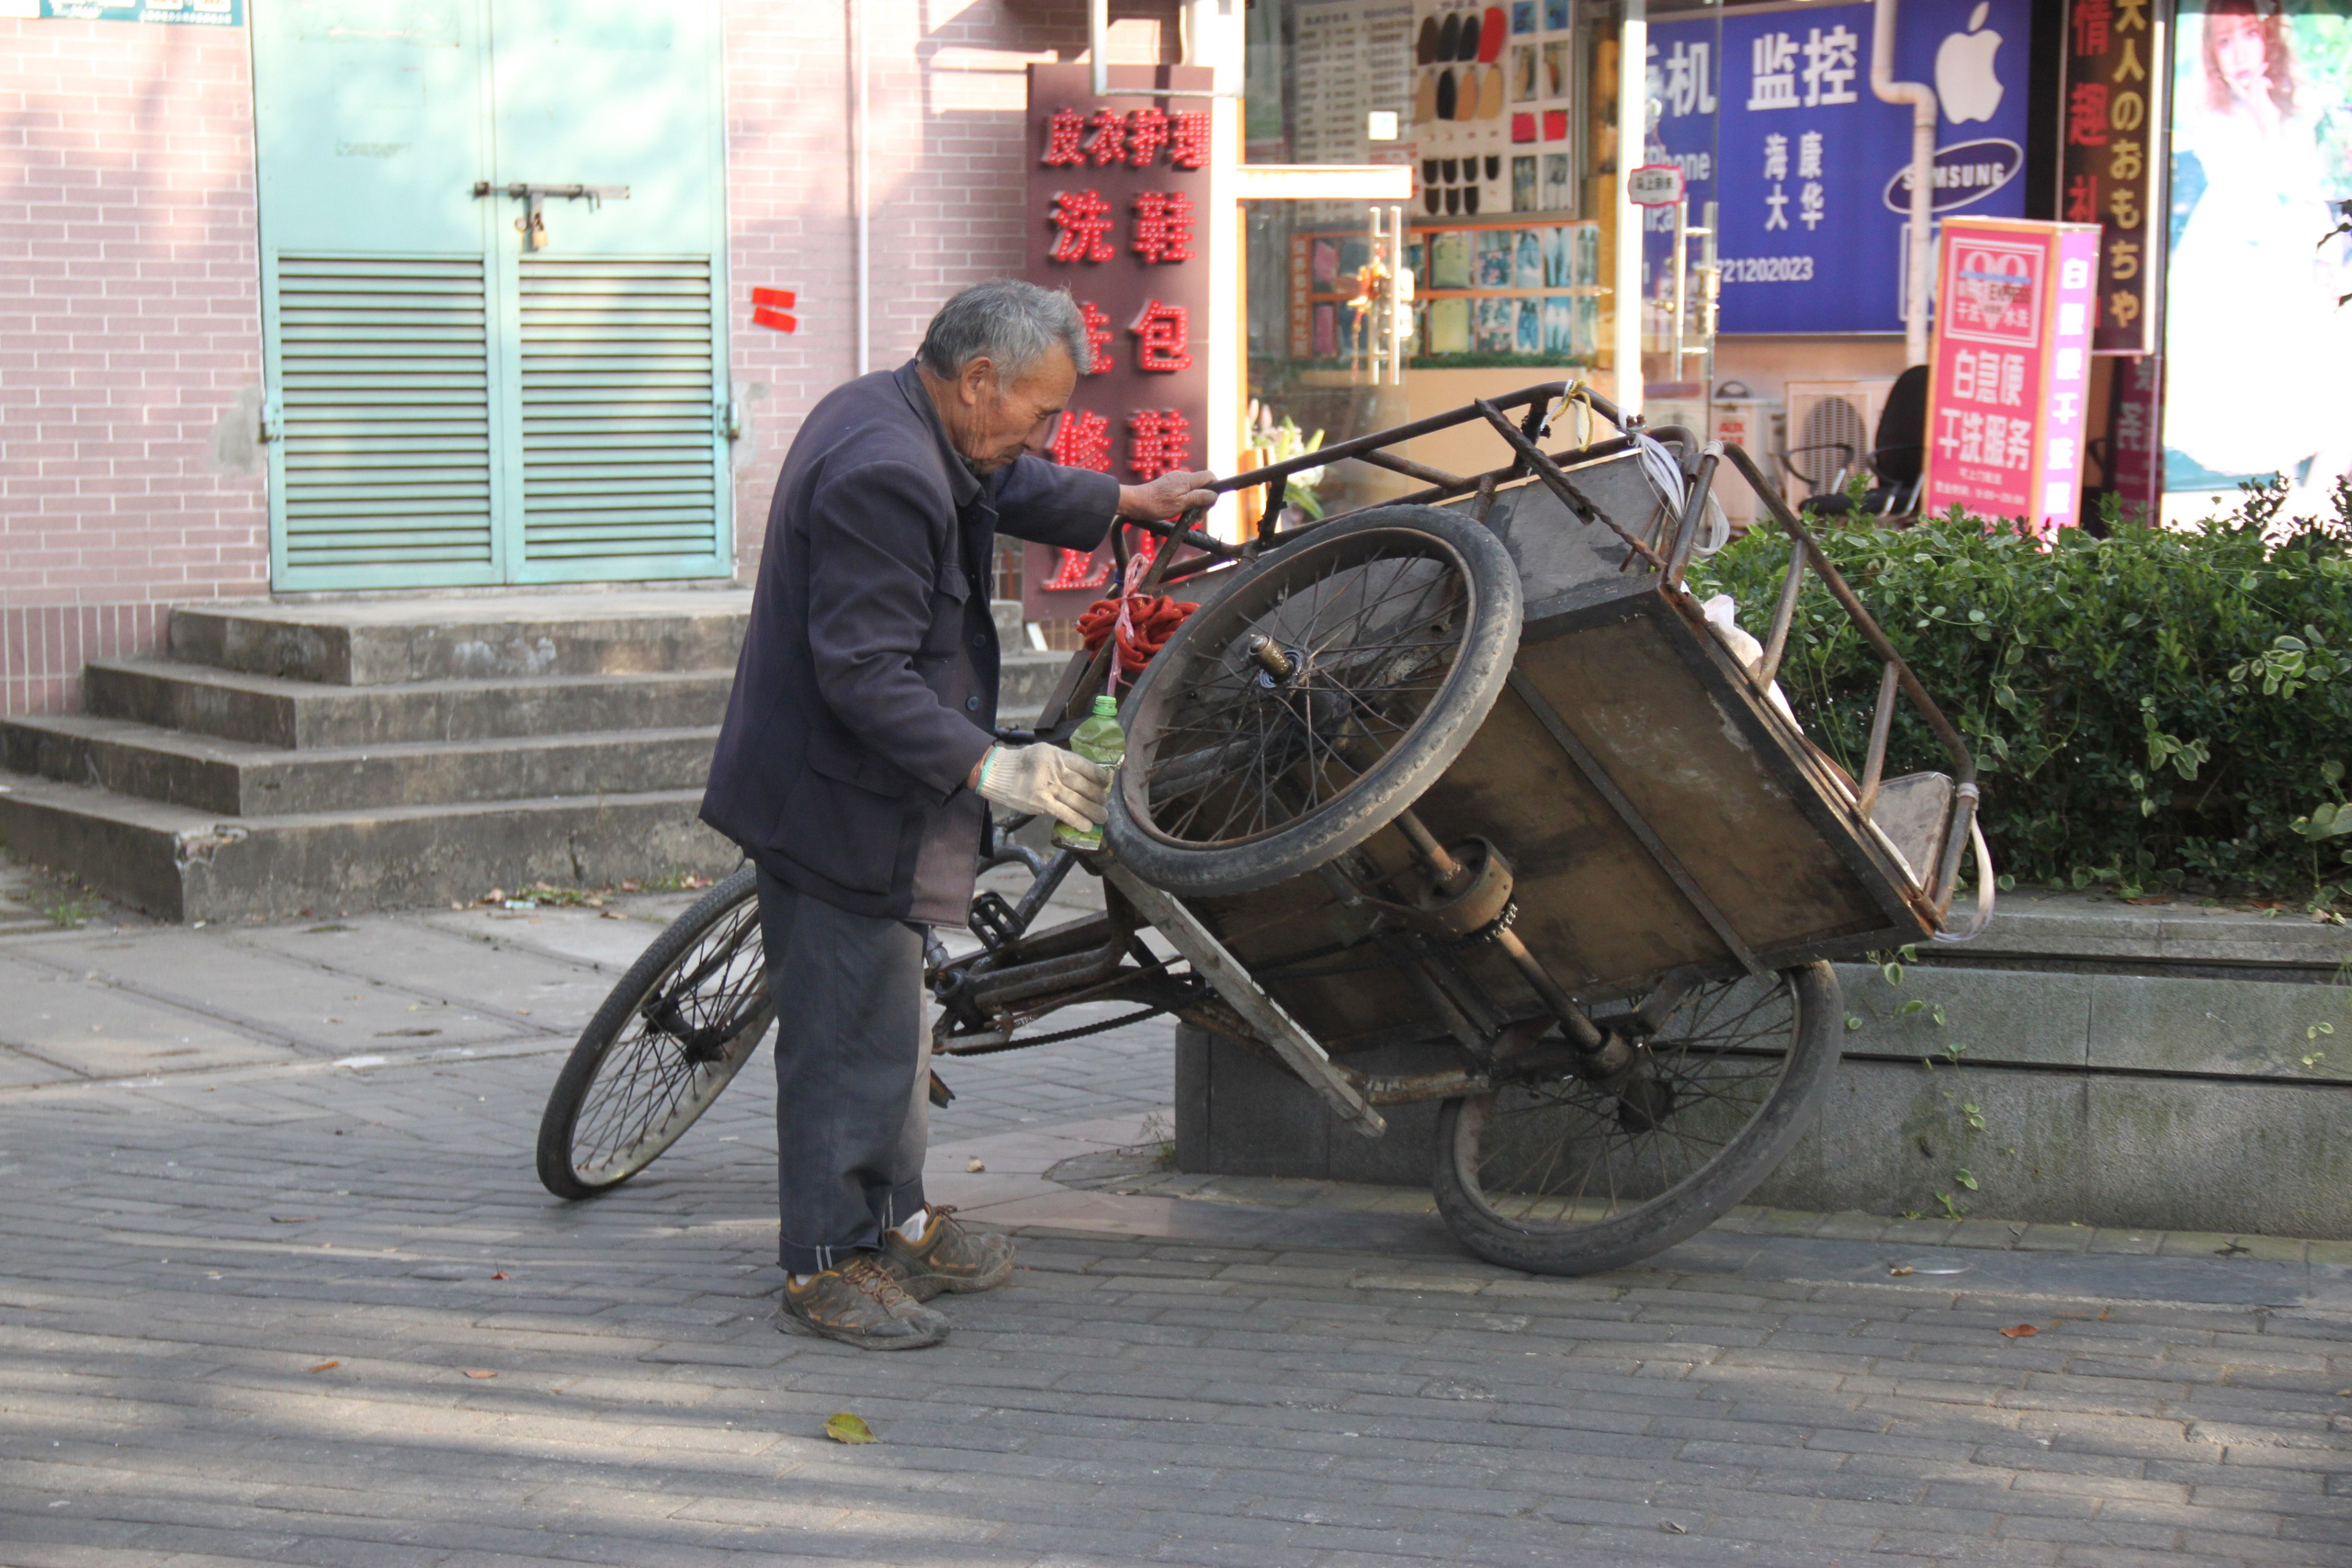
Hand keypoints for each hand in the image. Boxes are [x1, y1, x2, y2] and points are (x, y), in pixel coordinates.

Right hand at [973, 743, 1111, 831]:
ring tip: (1102, 818)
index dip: (1099, 776)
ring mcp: (1048, 787)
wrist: (997, 773)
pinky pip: (1064, 813)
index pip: (1085, 766)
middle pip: (1084, 785)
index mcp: (1057, 756)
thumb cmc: (1022, 763)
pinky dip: (1077, 821)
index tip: (1106, 783)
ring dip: (1093, 811)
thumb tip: (1084, 774)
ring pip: (1077, 801)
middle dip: (1098, 796)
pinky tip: (1087, 826)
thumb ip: (1062, 761)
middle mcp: (1055, 770)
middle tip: (1105, 803)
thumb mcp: (1043, 753)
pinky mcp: (1041, 803)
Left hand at [1118, 469, 1217, 521]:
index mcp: (1186, 479)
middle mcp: (1182, 477)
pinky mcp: (1169, 487)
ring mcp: (1175, 481)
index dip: (1214, 489)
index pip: (1210, 477)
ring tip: (1190, 518)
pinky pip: (1184, 493)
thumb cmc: (1155, 504)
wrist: (1134, 503)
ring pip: (1193, 490)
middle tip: (1198, 516)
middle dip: (1204, 500)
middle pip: (1202, 485)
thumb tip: (1214, 494)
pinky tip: (1181, 513)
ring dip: (1195, 504)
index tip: (1209, 504)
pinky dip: (1186, 502)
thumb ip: (1198, 498)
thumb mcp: (1180, 504)